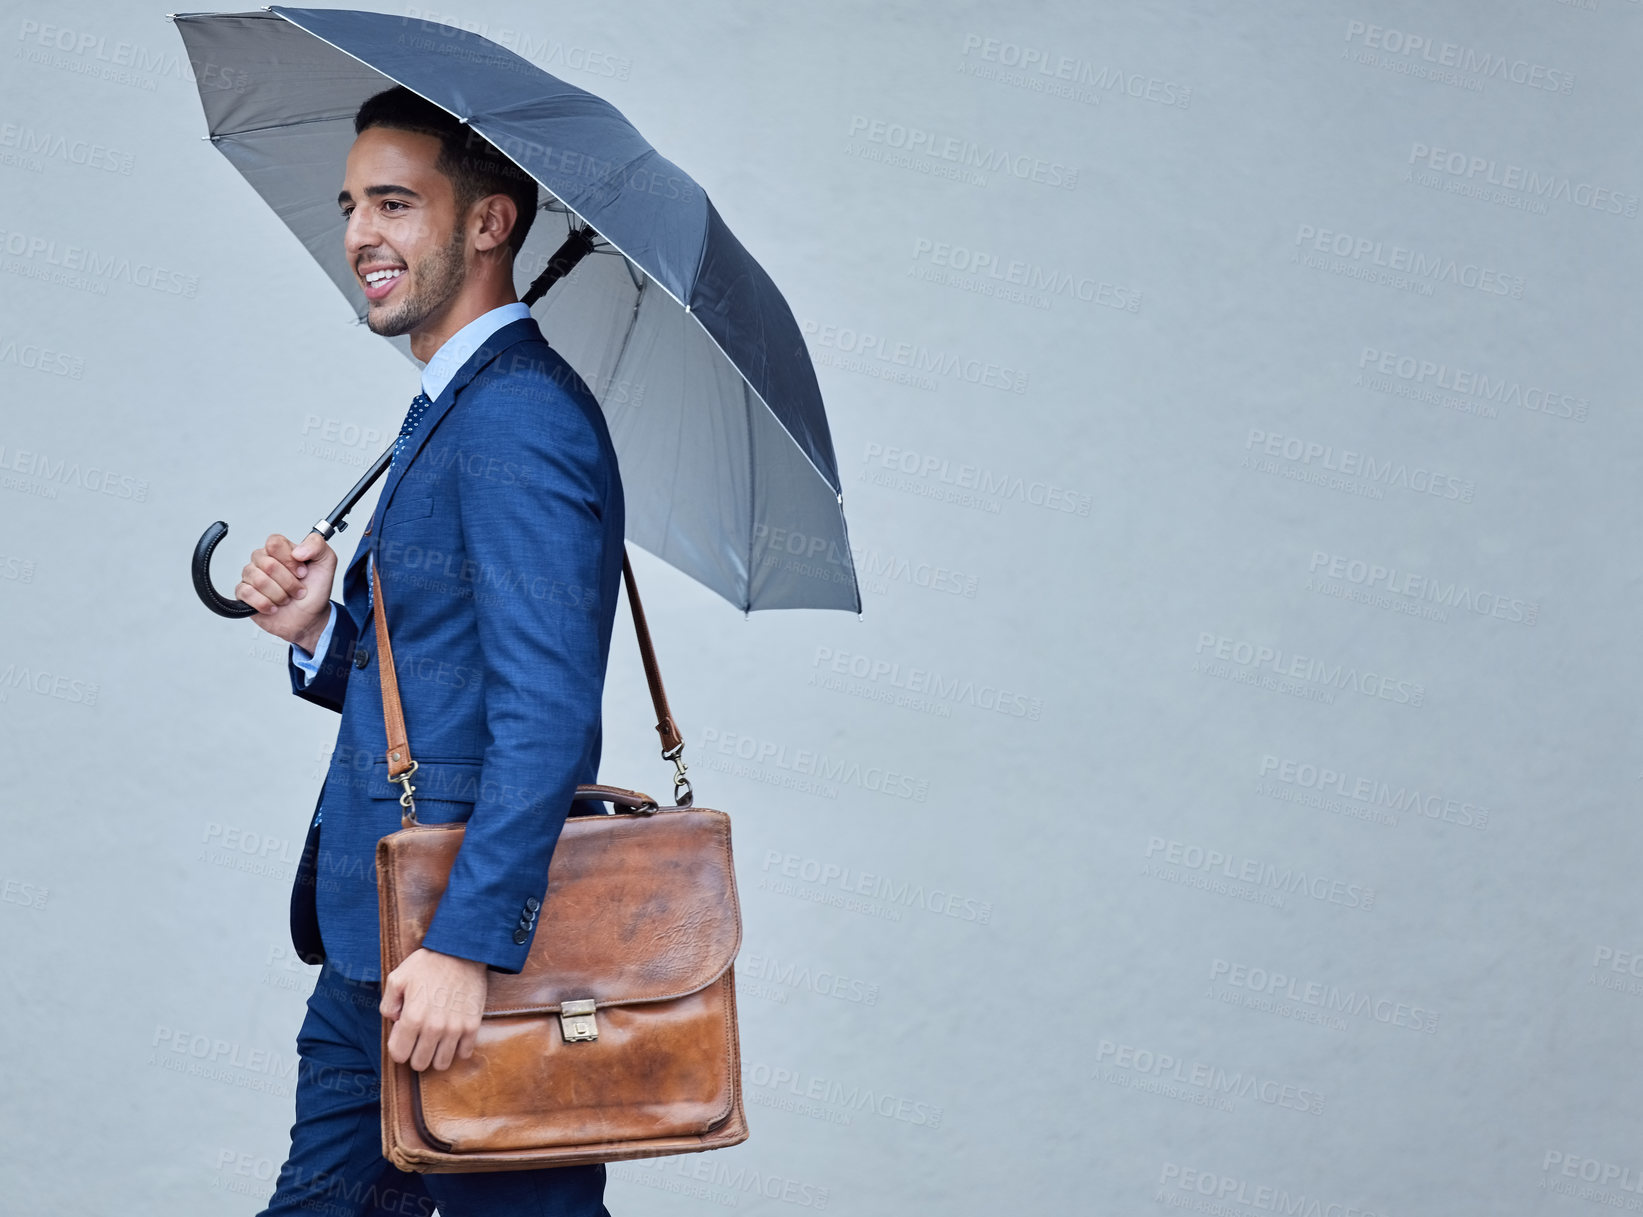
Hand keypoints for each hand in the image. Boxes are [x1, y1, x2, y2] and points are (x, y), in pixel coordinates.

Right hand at [238, 531, 336, 651]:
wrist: (310, 618)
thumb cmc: (315, 591)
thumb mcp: (326, 563)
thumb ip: (317, 545)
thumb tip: (298, 550)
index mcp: (280, 550)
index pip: (274, 543)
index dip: (290, 560)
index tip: (303, 573)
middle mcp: (263, 560)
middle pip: (268, 564)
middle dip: (289, 582)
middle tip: (298, 590)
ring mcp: (252, 576)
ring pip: (259, 580)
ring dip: (279, 595)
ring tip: (287, 599)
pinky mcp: (244, 594)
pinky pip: (246, 593)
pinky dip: (265, 604)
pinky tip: (273, 607)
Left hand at [380, 947, 488, 1071]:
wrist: (463, 951)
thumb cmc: (429, 963)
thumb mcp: (397, 977)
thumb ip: (387, 1003)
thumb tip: (394, 1021)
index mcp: (413, 1017)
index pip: (398, 1055)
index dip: (398, 1046)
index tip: (403, 1033)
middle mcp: (434, 1028)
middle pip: (419, 1064)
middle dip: (415, 1053)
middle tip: (419, 1036)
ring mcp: (455, 1029)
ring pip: (442, 1064)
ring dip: (436, 1054)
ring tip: (436, 1038)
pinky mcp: (472, 1026)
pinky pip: (464, 1054)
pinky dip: (457, 1049)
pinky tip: (453, 1036)